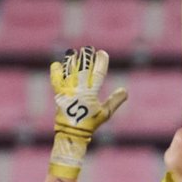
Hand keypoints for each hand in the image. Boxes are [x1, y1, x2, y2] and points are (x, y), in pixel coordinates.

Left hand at [50, 46, 127, 174]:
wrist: (72, 132)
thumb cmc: (90, 123)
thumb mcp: (105, 113)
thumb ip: (115, 101)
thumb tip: (125, 90)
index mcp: (92, 94)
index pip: (98, 73)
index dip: (101, 62)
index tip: (102, 53)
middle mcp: (79, 90)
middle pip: (83, 69)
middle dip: (86, 57)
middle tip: (88, 49)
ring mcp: (68, 91)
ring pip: (69, 71)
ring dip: (71, 60)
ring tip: (73, 52)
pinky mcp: (59, 94)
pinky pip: (56, 80)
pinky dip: (57, 71)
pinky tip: (58, 64)